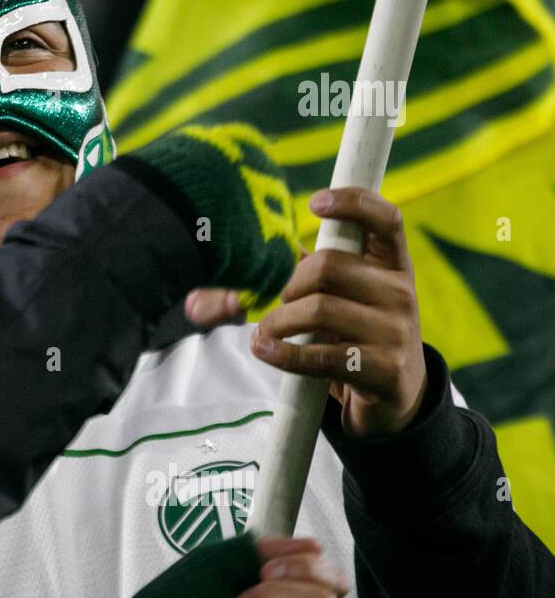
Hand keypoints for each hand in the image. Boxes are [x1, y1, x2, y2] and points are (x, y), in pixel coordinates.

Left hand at [248, 187, 426, 437]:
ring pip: (319, 309)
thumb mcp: (332, 297)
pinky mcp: (384, 368)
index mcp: (392, 263)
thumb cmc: (348, 332)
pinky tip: (264, 350)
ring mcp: (396, 331)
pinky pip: (322, 355)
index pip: (385, 219)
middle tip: (279, 302)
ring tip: (268, 331)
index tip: (313, 203)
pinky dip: (284, 354)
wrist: (394, 394)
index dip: (352, 203)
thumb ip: (283, 280)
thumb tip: (197, 300)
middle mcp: (401, 291)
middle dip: (288, 284)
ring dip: (279, 321)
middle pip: (328, 267)